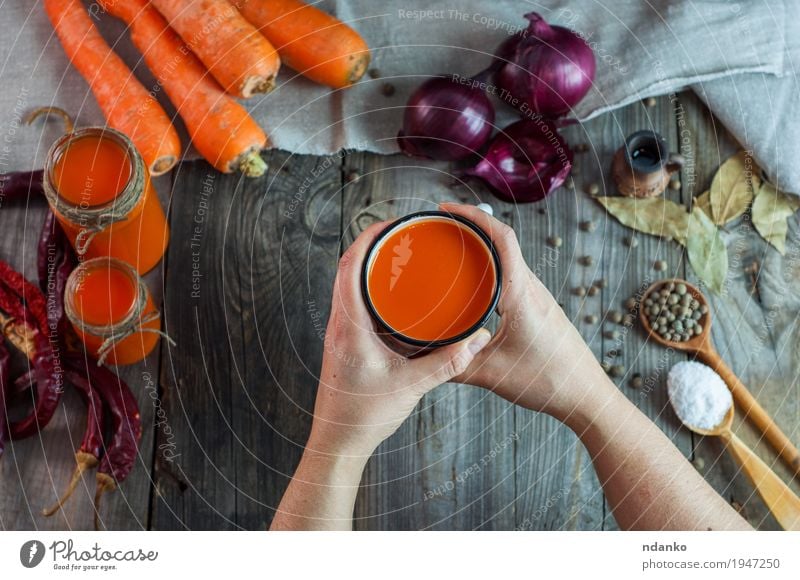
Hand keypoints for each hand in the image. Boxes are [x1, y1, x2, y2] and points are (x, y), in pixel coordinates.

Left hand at [307, 221, 491, 458]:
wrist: (338, 442)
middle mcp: (338, 324)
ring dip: (368, 266)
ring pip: (347, 285)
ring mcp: (339, 333)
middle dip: (371, 246)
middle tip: (401, 234)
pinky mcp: (344, 343)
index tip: (391, 224)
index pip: (350, 266)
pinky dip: (369, 289)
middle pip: (347, 268)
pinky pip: (352, 303)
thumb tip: (477, 339)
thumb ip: (446, 362)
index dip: (368, 238)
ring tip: (398, 257)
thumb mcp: (411, 386)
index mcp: (349, 326)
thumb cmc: (364, 416)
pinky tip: (392, 296)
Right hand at [440, 203, 616, 424]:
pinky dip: (492, 271)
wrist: (586, 396)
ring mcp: (539, 298)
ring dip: (483, 250)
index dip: (474, 216)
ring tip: (452, 253)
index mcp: (522, 295)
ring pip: (509, 261)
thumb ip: (454, 364)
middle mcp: (533, 288)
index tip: (447, 210)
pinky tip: (474, 287)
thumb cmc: (547, 382)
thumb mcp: (491, 375)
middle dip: (471, 229)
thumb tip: (422, 356)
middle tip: (440, 230)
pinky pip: (513, 278)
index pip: (502, 238)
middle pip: (503, 243)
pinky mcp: (541, 309)